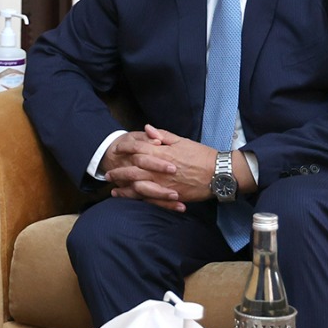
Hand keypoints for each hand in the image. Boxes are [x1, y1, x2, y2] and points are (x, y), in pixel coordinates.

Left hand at [101, 126, 220, 210]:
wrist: (218, 174)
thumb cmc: (201, 155)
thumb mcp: (182, 141)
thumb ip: (163, 135)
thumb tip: (147, 128)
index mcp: (163, 152)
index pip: (137, 148)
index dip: (124, 148)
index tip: (116, 149)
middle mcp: (159, 169)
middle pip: (133, 169)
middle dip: (119, 171)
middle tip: (108, 173)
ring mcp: (163, 183)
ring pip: (137, 186)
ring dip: (124, 187)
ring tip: (113, 188)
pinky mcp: (169, 195)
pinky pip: (149, 198)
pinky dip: (137, 198)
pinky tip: (130, 199)